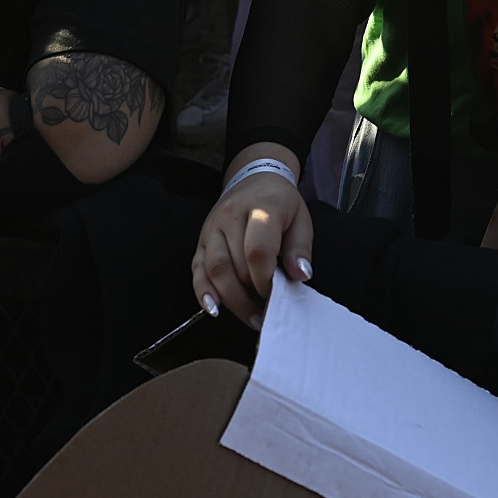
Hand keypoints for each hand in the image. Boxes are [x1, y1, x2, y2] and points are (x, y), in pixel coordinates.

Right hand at [189, 152, 313, 325]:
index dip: (266, 279)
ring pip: (214, 270)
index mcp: (261, 206)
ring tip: (252, 318)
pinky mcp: (200, 240)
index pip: (257, 250)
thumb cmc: (281, 203)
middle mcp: (230, 216)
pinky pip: (196, 270)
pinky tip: (215, 309)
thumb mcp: (301, 219)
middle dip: (252, 294)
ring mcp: (211, 228)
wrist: (254, 178)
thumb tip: (301, 275)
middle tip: (269, 312)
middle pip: (235, 265)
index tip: (278, 294)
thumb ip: (301, 248)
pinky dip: (203, 292)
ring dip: (232, 301)